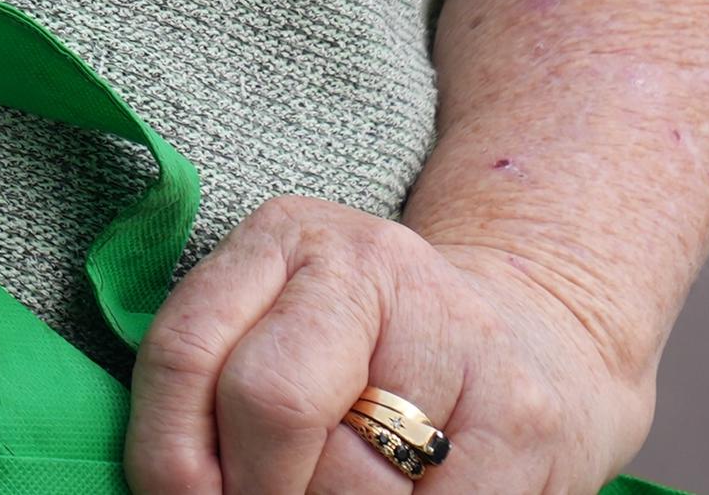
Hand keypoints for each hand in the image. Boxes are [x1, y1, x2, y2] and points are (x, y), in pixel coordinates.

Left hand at [126, 193, 655, 494]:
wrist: (540, 335)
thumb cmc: (377, 352)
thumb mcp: (283, 333)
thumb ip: (220, 390)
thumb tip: (182, 493)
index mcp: (284, 239)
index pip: (185, 347)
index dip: (168, 453)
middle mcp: (368, 263)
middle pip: (267, 404)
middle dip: (253, 491)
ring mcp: (456, 334)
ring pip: (350, 480)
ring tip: (356, 492)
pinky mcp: (522, 415)